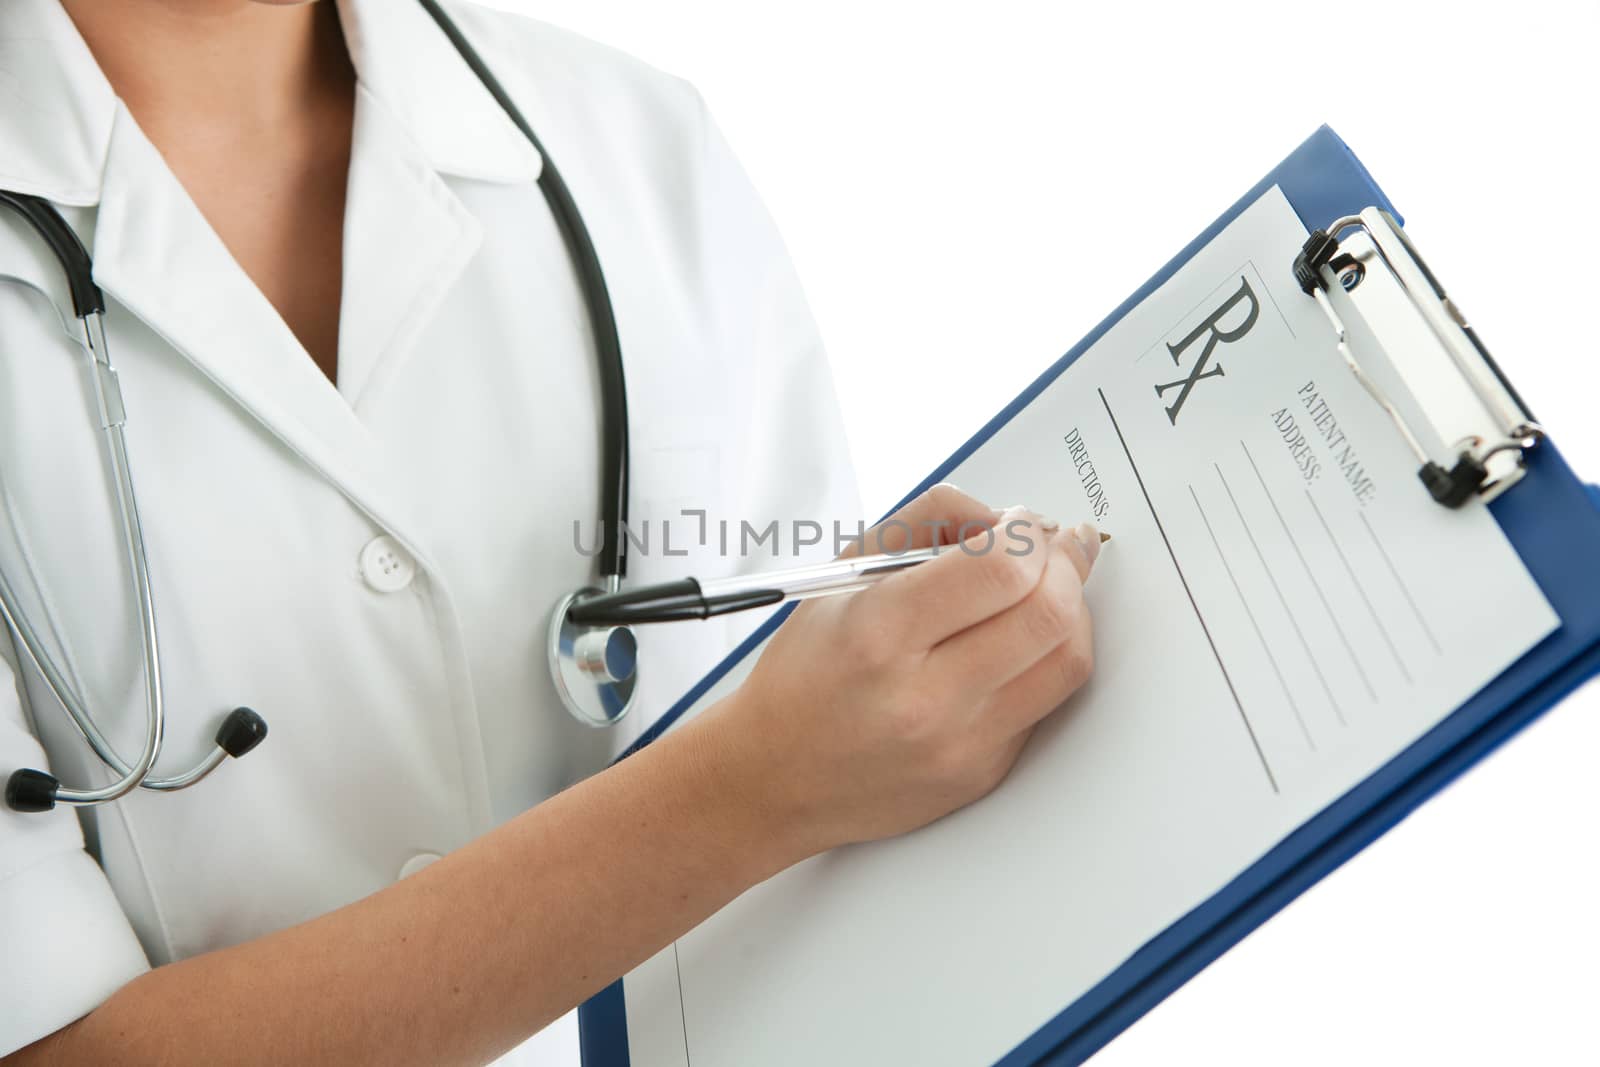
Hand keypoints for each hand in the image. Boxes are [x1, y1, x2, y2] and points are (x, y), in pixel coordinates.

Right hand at [697, 484, 1100, 860]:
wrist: (775, 777)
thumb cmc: (805, 673)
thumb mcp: (841, 574)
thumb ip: (925, 522)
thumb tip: (1007, 519)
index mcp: (879, 633)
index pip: (999, 568)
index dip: (1028, 533)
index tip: (1022, 523)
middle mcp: (924, 696)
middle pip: (1048, 612)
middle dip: (1065, 563)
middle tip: (1055, 547)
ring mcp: (960, 743)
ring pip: (1068, 660)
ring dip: (1072, 609)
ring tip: (1049, 588)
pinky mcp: (983, 772)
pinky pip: (1049, 702)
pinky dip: (1047, 659)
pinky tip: (1021, 642)